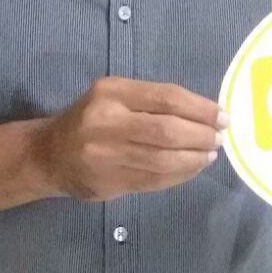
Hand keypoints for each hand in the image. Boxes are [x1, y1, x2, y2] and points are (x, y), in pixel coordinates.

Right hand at [34, 77, 227, 201]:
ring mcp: (105, 154)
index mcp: (112, 92)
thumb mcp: (114, 98)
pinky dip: (179, 175)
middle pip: (168, 129)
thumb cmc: (91, 121)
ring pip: (163, 158)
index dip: (200, 109)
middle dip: (201, 135)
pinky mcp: (108, 181)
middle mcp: (106, 121)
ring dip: (194, 158)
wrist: (49, 154)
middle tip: (218, 139)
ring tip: (209, 155)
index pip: (167, 97)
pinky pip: (154, 180)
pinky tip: (192, 169)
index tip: (222, 117)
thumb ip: (152, 103)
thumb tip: (206, 115)